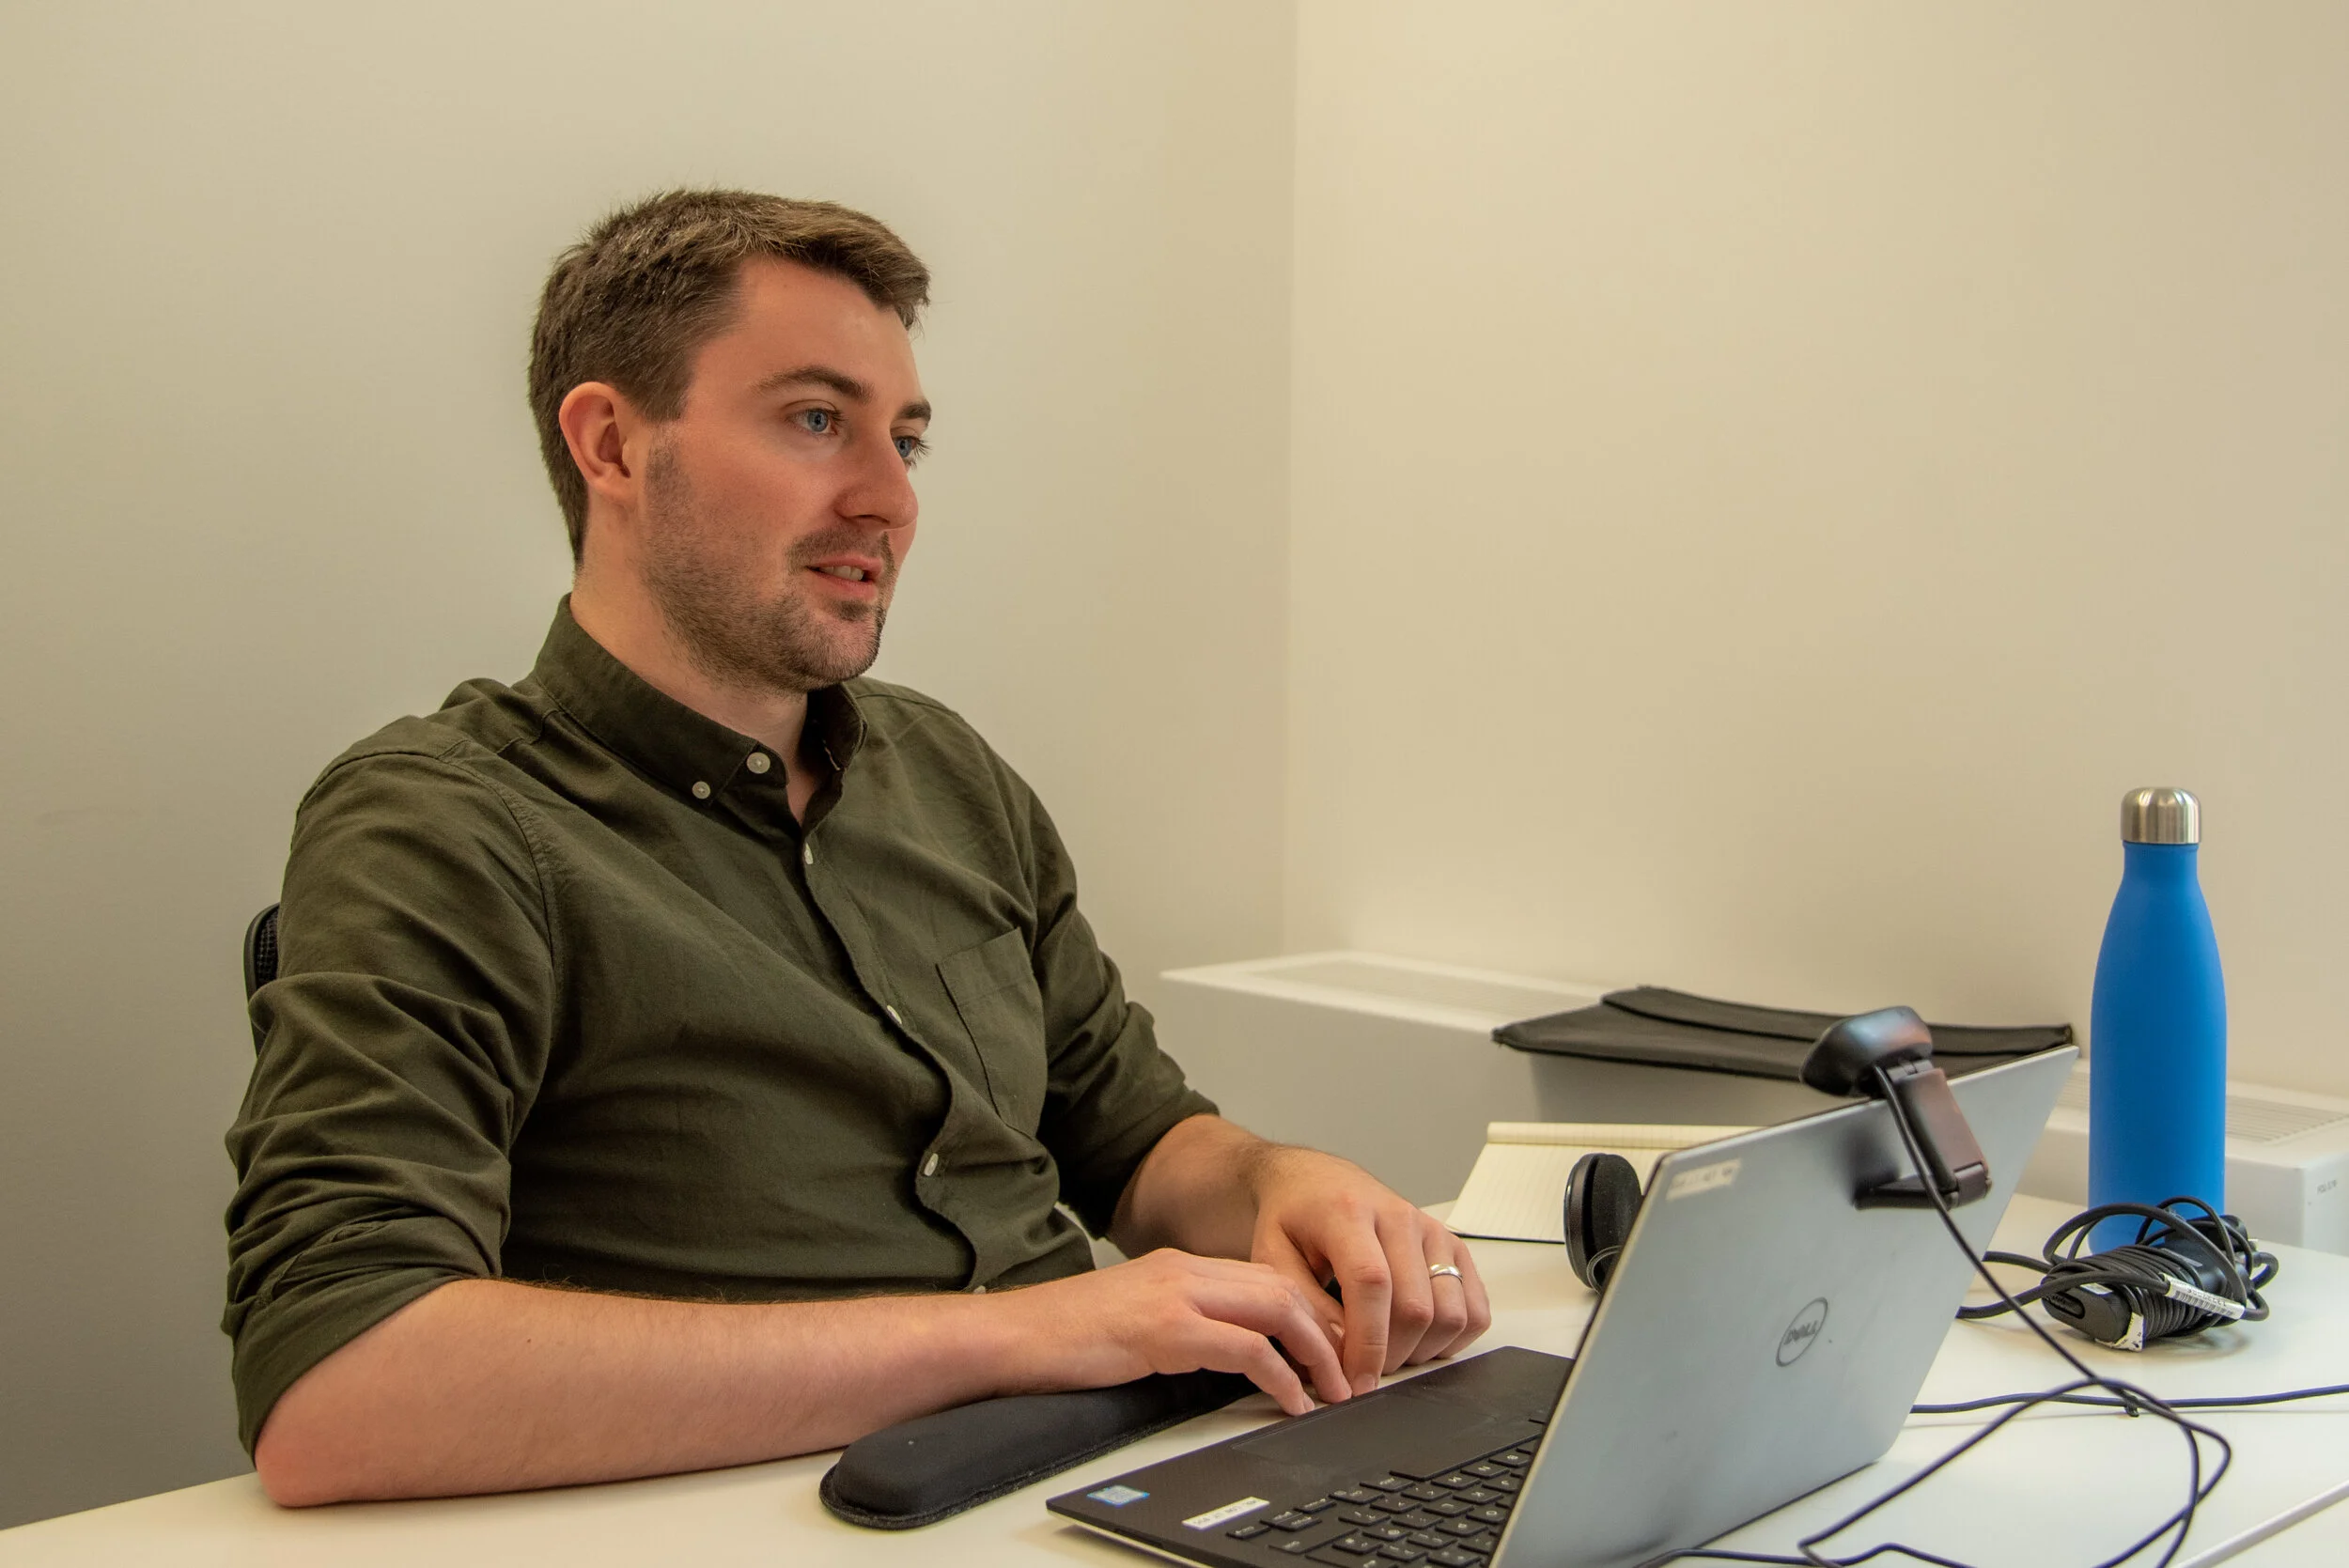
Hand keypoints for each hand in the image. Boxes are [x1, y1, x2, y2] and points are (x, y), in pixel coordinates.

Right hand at [991, 1248, 1353, 1415]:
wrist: (1012, 1336)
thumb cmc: (1064, 1338)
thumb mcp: (1136, 1324)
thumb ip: (1183, 1327)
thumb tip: (1233, 1361)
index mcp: (1179, 1267)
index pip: (1265, 1277)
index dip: (1309, 1311)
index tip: (1333, 1347)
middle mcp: (1184, 1271)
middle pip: (1282, 1287)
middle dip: (1326, 1329)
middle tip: (1350, 1371)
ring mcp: (1175, 1296)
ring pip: (1276, 1309)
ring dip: (1316, 1353)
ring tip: (1334, 1389)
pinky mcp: (1164, 1329)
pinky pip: (1245, 1350)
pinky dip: (1280, 1377)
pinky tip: (1291, 1401)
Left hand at [1247, 1148, 1490, 1395]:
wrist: (1314, 1181)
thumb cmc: (1292, 1218)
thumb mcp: (1273, 1256)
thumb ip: (1305, 1306)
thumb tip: (1339, 1356)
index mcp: (1349, 1212)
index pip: (1372, 1283)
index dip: (1366, 1342)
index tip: (1354, 1382)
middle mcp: (1399, 1217)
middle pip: (1415, 1306)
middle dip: (1390, 1355)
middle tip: (1362, 1371)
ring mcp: (1432, 1230)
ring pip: (1450, 1312)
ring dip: (1422, 1350)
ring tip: (1388, 1352)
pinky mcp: (1453, 1245)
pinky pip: (1475, 1307)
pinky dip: (1453, 1337)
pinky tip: (1420, 1339)